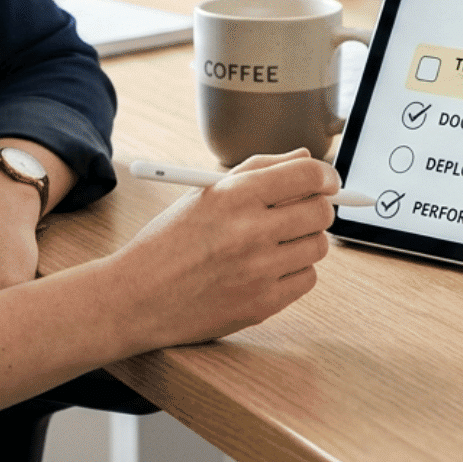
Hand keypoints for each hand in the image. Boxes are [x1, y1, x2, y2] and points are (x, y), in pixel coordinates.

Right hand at [105, 149, 336, 349]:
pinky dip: (295, 271)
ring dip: (305, 241)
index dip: (326, 176)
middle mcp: (249, 231)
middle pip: (320, 212)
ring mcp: (258, 271)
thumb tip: (306, 157)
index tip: (326, 181)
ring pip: (318, 247)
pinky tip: (268, 267)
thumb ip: (259, 169)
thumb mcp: (204, 193)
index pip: (308, 175)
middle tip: (302, 211)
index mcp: (233, 196)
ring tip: (275, 242)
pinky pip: (307, 280)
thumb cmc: (168, 242)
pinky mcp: (262, 304)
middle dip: (318, 208)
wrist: (136, 298)